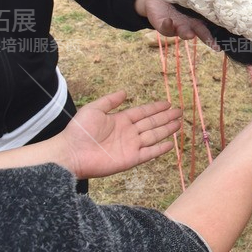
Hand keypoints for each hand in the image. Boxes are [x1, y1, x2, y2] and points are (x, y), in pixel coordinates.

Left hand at [60, 91, 181, 178]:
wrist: (72, 153)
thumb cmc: (79, 130)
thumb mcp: (94, 109)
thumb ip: (110, 101)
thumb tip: (125, 92)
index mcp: (121, 120)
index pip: (143, 112)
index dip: (156, 108)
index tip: (168, 103)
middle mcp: (128, 132)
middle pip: (152, 123)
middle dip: (166, 117)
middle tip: (179, 112)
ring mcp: (131, 146)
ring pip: (154, 136)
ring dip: (166, 130)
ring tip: (179, 124)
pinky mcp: (131, 159)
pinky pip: (149, 153)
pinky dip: (160, 149)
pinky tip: (171, 144)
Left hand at [136, 0, 215, 46]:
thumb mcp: (189, 1)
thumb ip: (199, 4)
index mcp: (196, 20)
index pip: (208, 29)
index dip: (213, 38)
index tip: (219, 48)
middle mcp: (187, 25)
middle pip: (198, 32)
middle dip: (205, 37)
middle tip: (211, 44)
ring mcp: (175, 26)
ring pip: (181, 32)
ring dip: (186, 33)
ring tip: (190, 35)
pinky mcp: (162, 24)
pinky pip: (165, 27)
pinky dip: (167, 25)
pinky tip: (169, 21)